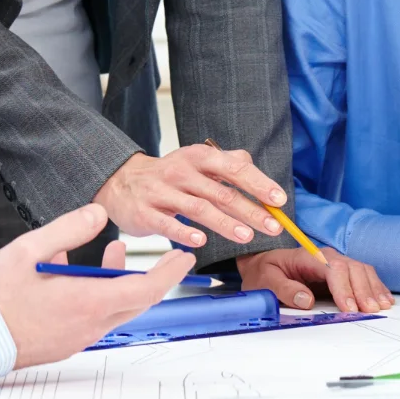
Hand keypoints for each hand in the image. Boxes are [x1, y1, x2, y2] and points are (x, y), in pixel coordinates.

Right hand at [0, 203, 194, 368]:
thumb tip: (97, 214)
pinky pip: (94, 318)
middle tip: (166, 256)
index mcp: (87, 303)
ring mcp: (76, 338)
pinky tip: (78, 275)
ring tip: (115, 252)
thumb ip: (69, 228)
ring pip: (114, 309)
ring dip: (120, 282)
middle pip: (136, 301)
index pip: (146, 289)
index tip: (184, 256)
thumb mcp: (28, 249)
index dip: (170, 272)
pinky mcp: (64, 343)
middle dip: (153, 275)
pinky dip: (100, 294)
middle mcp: (88, 326)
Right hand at [93, 147, 286, 248]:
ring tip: (246, 236)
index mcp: (199, 157)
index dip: (258, 184)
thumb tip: (255, 169)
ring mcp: (162, 192)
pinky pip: (167, 224)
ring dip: (225, 223)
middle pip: (221, 192)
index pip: (234, 168)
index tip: (278, 200)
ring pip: (198, 208)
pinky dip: (185, 232)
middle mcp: (182, 172)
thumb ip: (227, 163)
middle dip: (249, 210)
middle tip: (272, 226)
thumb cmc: (168, 175)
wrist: (120, 182)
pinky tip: (201, 241)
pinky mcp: (146, 213)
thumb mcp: (197, 161)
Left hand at [236, 248, 393, 312]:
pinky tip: (384, 299)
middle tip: (371, 311)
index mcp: (308, 256)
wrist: (263, 266)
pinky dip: (376, 287)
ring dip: (373, 289)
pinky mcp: (341, 273)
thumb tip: (306, 300)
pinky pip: (363, 276)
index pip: (333, 268)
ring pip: (362, 271)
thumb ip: (284, 289)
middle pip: (352, 268)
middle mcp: (326, 256)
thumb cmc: (264, 273)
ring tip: (381, 307)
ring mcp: (336, 263)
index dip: (343, 288)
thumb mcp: (265, 281)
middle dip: (363, 290)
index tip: (348, 308)